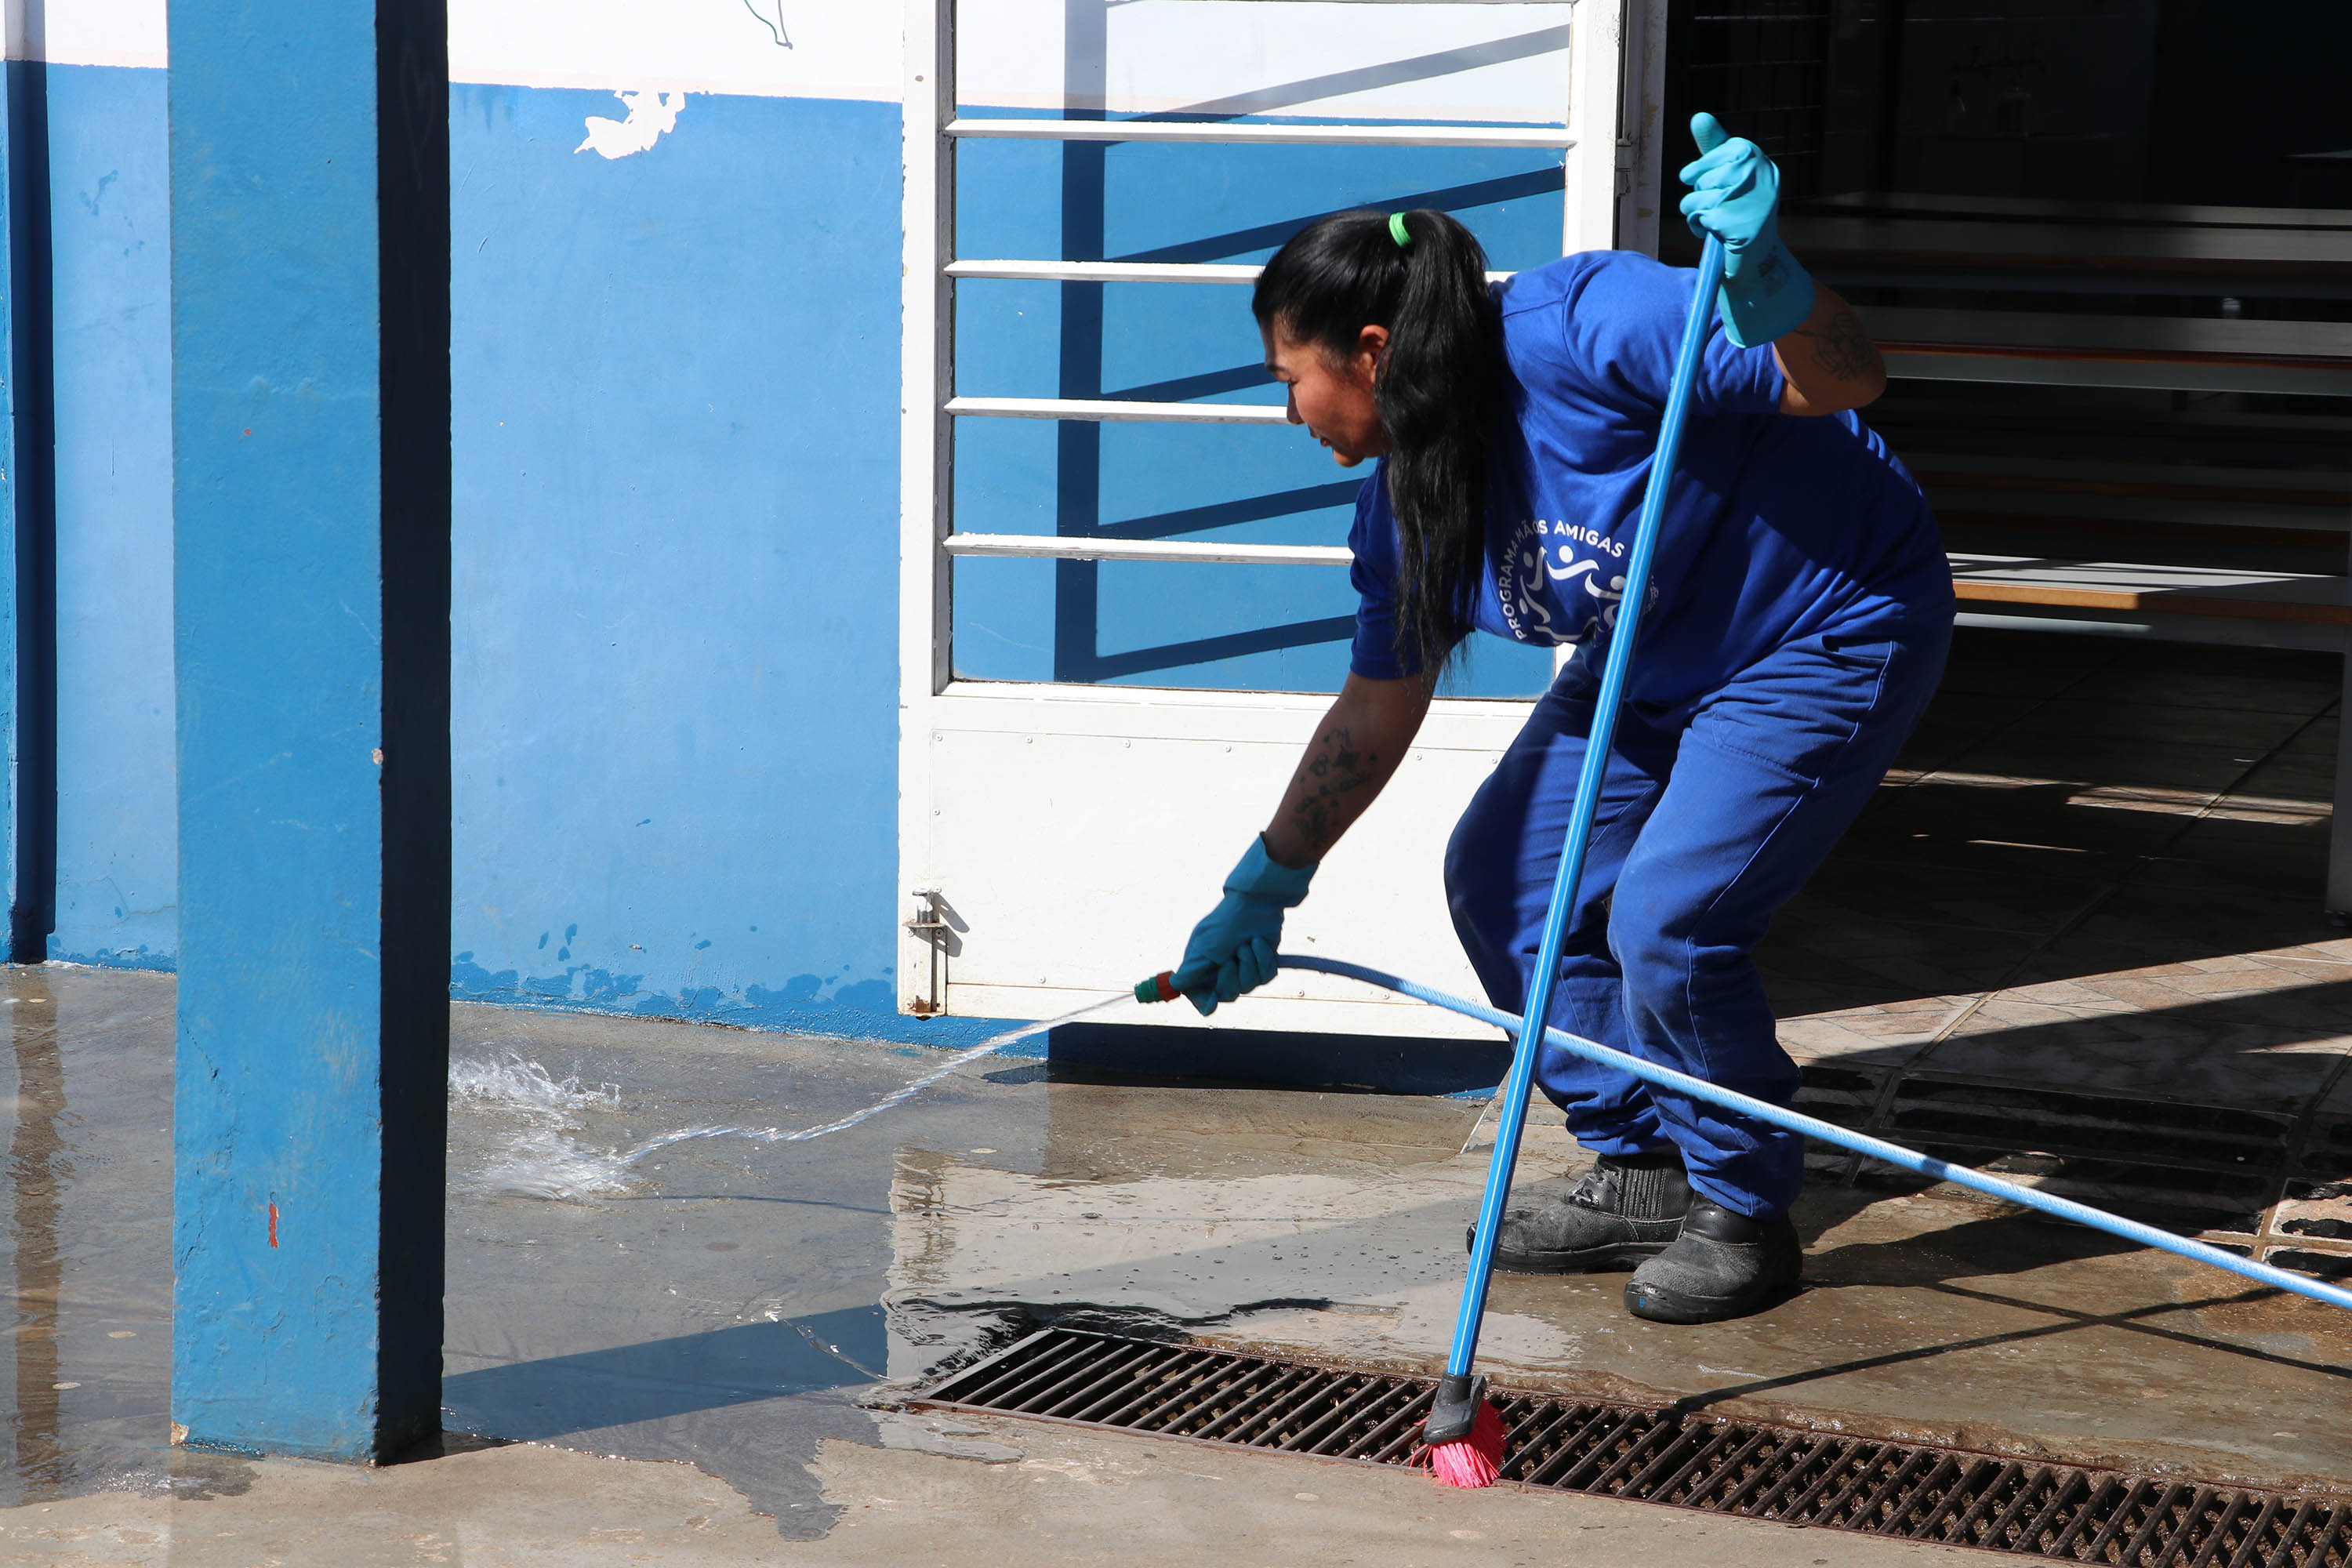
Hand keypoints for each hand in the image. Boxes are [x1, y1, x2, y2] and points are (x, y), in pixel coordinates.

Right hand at [1170, 837, 1316, 1015]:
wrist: (1255, 904)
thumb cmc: (1225, 923)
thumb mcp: (1204, 948)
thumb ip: (1191, 971)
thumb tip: (1175, 985)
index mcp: (1202, 965)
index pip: (1200, 993)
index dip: (1204, 1001)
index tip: (1212, 1003)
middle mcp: (1221, 969)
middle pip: (1227, 994)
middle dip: (1232, 977)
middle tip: (1232, 958)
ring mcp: (1243, 967)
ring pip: (1249, 986)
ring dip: (1250, 964)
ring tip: (1247, 944)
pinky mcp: (1261, 963)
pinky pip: (1265, 976)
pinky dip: (1263, 959)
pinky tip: (1259, 942)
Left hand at [1677, 111, 1814, 347]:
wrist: (1753, 266)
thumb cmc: (1736, 219)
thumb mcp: (1727, 180)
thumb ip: (1715, 149)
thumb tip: (1699, 115)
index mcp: (1762, 163)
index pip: (1721, 151)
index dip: (1703, 168)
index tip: (1702, 182)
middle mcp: (1763, 178)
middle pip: (1704, 175)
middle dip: (1697, 194)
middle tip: (1712, 210)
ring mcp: (1754, 202)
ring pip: (1698, 196)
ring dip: (1695, 212)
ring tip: (1712, 223)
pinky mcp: (1742, 225)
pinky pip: (1700, 216)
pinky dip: (1698, 227)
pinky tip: (1714, 235)